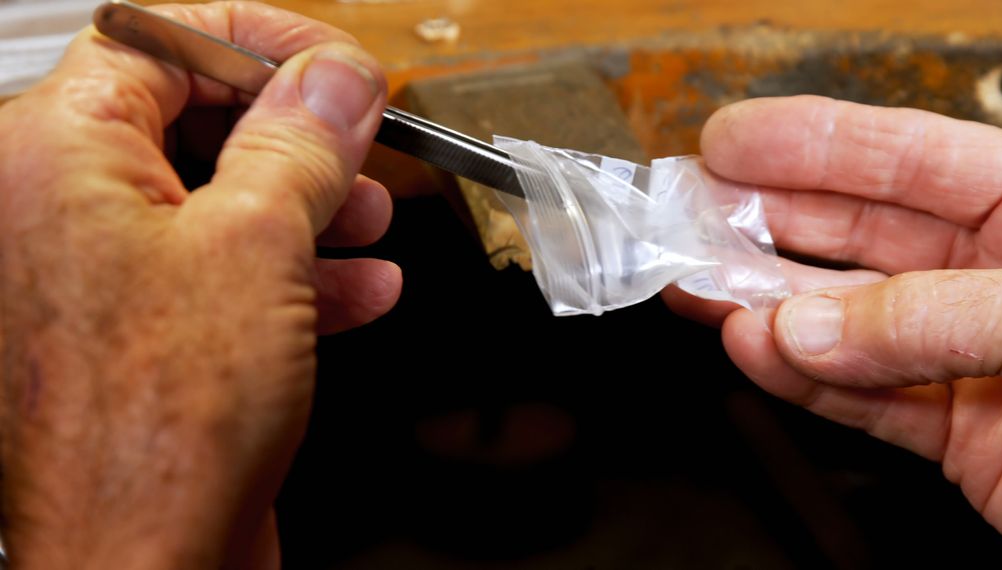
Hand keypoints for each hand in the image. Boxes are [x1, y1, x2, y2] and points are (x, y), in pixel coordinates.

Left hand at [0, 2, 398, 567]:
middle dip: (294, 134)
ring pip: (215, 198)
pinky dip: (293, 270)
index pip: (159, 38)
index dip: (261, 42)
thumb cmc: (156, 429)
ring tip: (371, 219)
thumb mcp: (257, 246)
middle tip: (362, 143)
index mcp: (55, 154)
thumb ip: (301, 143)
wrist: (142, 566)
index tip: (334, 65)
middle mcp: (60, 206)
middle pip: (191, 118)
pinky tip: (358, 288)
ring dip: (306, 204)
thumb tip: (336, 80)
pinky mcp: (142, 334)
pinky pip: (220, 270)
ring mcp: (99, 274)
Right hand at [665, 95, 1001, 565]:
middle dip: (772, 223)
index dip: (811, 143)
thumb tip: (805, 326)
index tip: (732, 140)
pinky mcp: (959, 431)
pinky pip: (863, 398)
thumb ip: (922, 319)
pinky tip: (754, 352)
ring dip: (772, 305)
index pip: (905, 157)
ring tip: (701, 286)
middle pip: (859, 234)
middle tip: (695, 216)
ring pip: (848, 319)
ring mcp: (973, 352)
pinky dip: (804, 379)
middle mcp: (1000, 271)